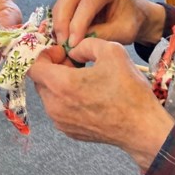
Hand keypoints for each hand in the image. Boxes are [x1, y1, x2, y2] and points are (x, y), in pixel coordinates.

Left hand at [28, 37, 174, 169]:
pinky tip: (89, 95)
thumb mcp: (111, 51)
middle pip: (40, 80)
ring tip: (84, 78)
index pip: (32, 66)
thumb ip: (86, 43)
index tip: (62, 51)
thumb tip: (73, 50)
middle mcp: (55, 106)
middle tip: (74, 62)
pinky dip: (66, 99)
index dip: (44, 54)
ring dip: (60, 83)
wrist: (142, 128)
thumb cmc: (128, 91)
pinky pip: (59, 109)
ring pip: (49, 95)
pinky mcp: (69, 132)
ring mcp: (60, 122)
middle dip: (53, 67)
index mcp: (61, 85)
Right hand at [51, 0, 164, 49]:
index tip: (73, 43)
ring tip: (63, 43)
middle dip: (63, 22)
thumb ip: (102, 35)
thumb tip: (76, 43)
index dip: (78, 23)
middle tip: (63, 44)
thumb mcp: (123, 32)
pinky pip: (62, 7)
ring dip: (59, 23)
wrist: (134, 14)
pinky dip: (60, 22)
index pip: (88, 2)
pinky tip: (63, 37)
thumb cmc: (131, 20)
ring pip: (62, 1)